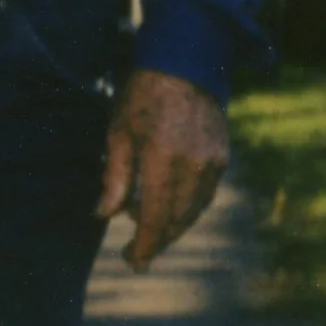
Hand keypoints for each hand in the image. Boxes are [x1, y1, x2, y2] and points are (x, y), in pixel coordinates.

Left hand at [95, 67, 228, 268]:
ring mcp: (211, 163)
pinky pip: (204, 197)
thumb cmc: (143, 96)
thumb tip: (104, 215)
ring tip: (148, 227)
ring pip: (192, 213)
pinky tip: (169, 205)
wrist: (185, 64)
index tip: (132, 261)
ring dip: (171, 227)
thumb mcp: (118, 132)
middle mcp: (192, 166)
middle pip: (175, 222)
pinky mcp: (222, 159)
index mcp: (162, 159)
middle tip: (136, 252)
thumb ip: (114, 177)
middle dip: (156, 241)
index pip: (154, 218)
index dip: (144, 246)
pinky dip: (186, 209)